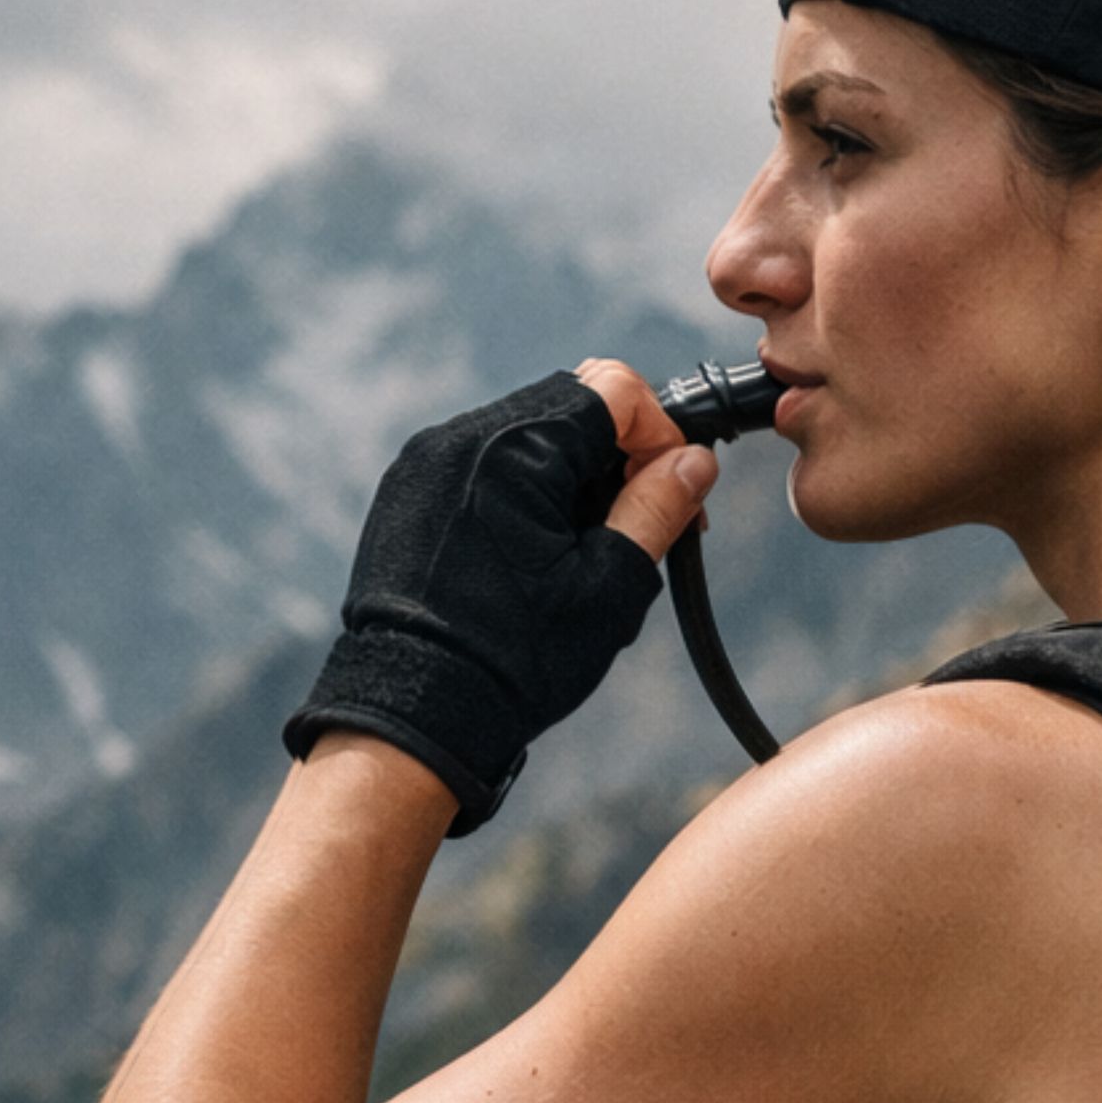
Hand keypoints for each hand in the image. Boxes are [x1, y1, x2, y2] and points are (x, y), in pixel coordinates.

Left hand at [280, 361, 720, 835]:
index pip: (613, 390)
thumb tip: (694, 461)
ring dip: (569, 470)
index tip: (671, 489)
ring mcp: (425, 462)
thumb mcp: (608, 586)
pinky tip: (533, 551)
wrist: (413, 711)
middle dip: (616, 451)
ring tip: (585, 544)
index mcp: (513, 450)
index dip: (659, 433)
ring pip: (525, 430)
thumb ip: (656, 509)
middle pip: (569, 404)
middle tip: (639, 517)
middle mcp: (461, 438)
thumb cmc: (513, 661)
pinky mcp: (406, 491)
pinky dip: (521, 486)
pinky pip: (480, 460)